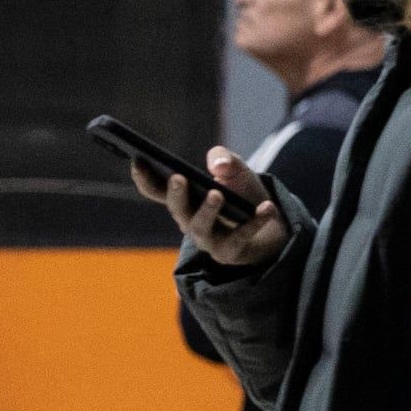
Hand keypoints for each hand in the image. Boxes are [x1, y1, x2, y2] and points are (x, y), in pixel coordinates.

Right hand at [133, 150, 288, 271]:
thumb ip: (223, 158)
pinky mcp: (231, 252)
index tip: (138, 160)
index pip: (156, 191)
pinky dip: (255, 222)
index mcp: (183, 200)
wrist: (272, 225)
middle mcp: (189, 221)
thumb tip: (218, 166)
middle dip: (176, 194)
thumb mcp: (234, 168)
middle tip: (178, 178)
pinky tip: (267, 207)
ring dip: (208, 210)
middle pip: (178, 210)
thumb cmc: (241, 193)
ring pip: (202, 228)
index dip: (144, 178)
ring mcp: (208, 240)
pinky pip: (241, 237)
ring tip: (217, 193)